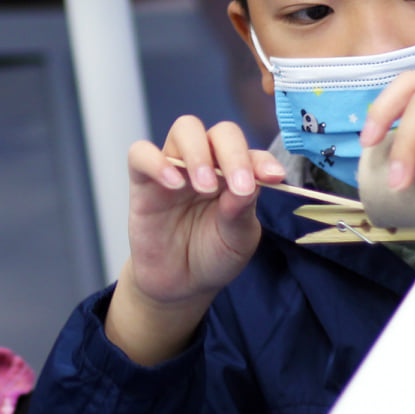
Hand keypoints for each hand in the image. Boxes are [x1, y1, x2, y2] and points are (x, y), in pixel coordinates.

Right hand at [125, 116, 285, 306]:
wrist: (179, 284)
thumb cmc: (213, 256)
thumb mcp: (237, 240)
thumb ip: (240, 212)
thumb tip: (248, 184)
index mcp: (236, 175)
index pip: (252, 153)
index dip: (262, 161)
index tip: (273, 178)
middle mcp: (208, 164)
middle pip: (221, 133)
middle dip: (233, 154)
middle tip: (238, 186)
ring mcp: (175, 168)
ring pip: (185, 129)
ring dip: (199, 152)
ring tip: (204, 187)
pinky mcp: (143, 180)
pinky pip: (141, 153)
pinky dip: (157, 162)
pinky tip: (173, 184)